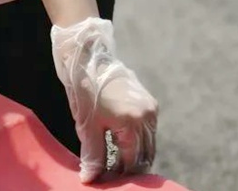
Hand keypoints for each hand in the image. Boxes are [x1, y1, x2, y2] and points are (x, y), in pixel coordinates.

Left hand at [51, 18, 158, 183]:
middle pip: (145, 155)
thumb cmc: (85, 91)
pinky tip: (122, 143)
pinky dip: (138, 140)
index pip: (132, 162)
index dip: (121, 174)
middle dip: (131, 167)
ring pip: (149, 144)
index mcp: (132, 123)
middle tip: (113, 173)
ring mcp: (151, 109)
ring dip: (136, 154)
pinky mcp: (150, 103)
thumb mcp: (87, 127)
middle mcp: (147, 117)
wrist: (90, 59)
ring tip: (116, 160)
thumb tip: (90, 179)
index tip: (108, 178)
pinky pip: (149, 130)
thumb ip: (93, 155)